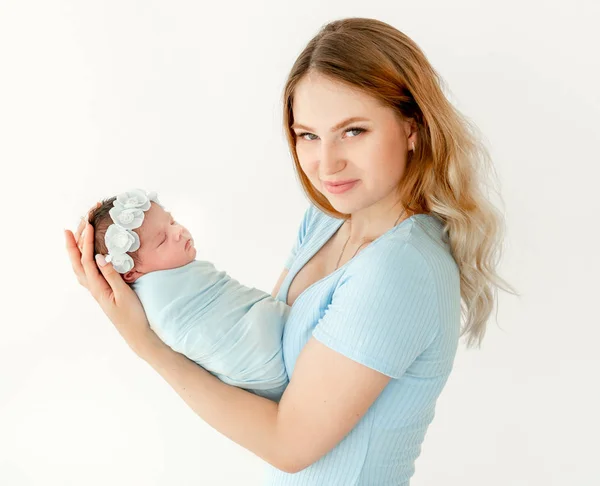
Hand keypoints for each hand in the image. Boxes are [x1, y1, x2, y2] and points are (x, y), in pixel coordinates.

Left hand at [65, 216, 159, 357]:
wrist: (136, 334)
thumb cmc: (133, 316)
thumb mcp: (124, 294)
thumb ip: (112, 275)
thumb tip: (100, 256)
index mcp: (98, 287)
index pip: (87, 260)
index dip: (86, 242)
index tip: (89, 226)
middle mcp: (93, 288)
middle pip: (77, 262)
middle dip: (73, 244)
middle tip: (70, 228)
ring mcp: (97, 291)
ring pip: (80, 268)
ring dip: (75, 251)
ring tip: (73, 237)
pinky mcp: (103, 292)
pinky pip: (87, 273)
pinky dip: (83, 261)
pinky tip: (86, 257)